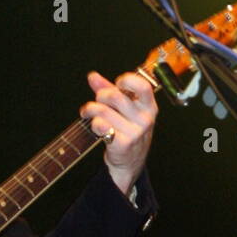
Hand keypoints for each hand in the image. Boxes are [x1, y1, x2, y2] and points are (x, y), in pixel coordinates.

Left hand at [80, 70, 157, 196]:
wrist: (130, 161)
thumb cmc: (127, 129)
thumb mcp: (124, 108)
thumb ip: (109, 89)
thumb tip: (92, 76)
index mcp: (149, 106)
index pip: (143, 86)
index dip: (127, 81)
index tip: (117, 84)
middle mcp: (145, 119)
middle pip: (115, 96)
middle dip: (101, 95)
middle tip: (97, 100)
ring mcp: (135, 132)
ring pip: (104, 111)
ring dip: (91, 109)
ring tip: (87, 112)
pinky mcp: (123, 144)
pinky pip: (101, 126)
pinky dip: (94, 124)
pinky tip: (95, 125)